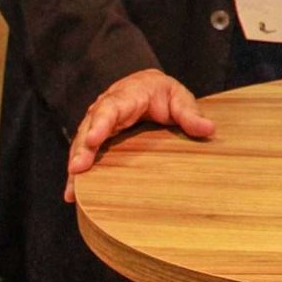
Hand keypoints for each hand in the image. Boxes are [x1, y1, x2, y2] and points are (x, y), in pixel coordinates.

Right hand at [64, 69, 214, 201]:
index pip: (110, 108)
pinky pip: (84, 154)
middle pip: (90, 128)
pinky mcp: (97, 138)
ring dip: (77, 165)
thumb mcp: (179, 97)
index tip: (93, 139)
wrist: (145, 87)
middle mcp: (105, 109)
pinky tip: (73, 195)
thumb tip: (208, 129)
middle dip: (83, 149)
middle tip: (77, 169)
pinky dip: (77, 174)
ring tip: (72, 191)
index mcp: (126, 96)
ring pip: (82, 143)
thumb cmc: (162, 93)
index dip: (101, 124)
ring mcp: (98, 124)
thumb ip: (190, 113)